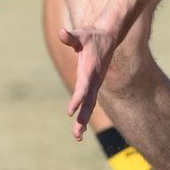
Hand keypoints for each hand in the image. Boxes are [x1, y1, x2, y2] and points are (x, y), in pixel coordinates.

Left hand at [59, 24, 116, 140]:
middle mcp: (94, 80)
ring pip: (90, 105)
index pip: (83, 87)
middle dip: (83, 118)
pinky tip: (81, 127)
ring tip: (77, 137)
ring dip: (84, 121)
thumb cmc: (92, 35)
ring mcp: (95, 83)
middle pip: (88, 102)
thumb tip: (61, 33)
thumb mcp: (81, 34)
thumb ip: (71, 37)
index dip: (77, 99)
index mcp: (90, 70)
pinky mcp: (94, 85)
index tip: (70, 112)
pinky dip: (86, 114)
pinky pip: (90, 102)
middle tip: (77, 134)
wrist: (108, 36)